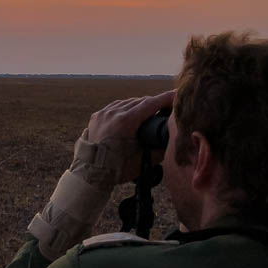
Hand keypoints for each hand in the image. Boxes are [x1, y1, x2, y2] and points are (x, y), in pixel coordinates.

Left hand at [28, 89, 175, 258]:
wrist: (90, 172)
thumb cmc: (117, 169)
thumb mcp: (143, 160)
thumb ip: (160, 147)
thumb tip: (172, 138)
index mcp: (126, 121)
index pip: (150, 104)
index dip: (166, 98)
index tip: (177, 95)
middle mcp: (113, 113)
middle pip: (140, 102)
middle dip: (154, 103)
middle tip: (166, 107)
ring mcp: (103, 113)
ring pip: (127, 103)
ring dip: (139, 105)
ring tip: (150, 111)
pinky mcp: (97, 116)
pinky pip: (115, 107)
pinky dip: (125, 108)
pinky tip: (132, 113)